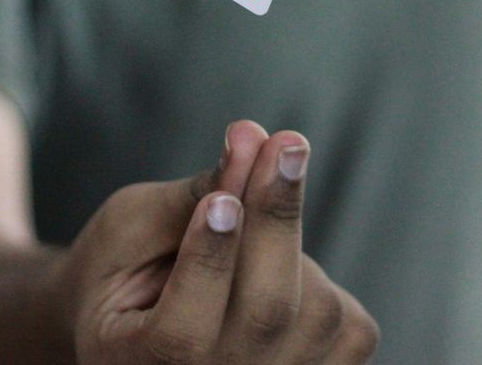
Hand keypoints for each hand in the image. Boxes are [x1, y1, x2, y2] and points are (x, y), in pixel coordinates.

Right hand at [57, 122, 380, 363]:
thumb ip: (190, 193)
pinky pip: (353, 326)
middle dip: (276, 219)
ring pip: (316, 311)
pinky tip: (283, 280)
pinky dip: (325, 285)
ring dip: (293, 251)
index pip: (180, 333)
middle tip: (287, 144)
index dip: (207, 262)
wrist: (142, 333)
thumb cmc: (128, 272)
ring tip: (251, 247)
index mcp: (130, 364)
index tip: (221, 201)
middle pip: (265, 313)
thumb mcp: (132, 227)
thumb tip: (252, 138)